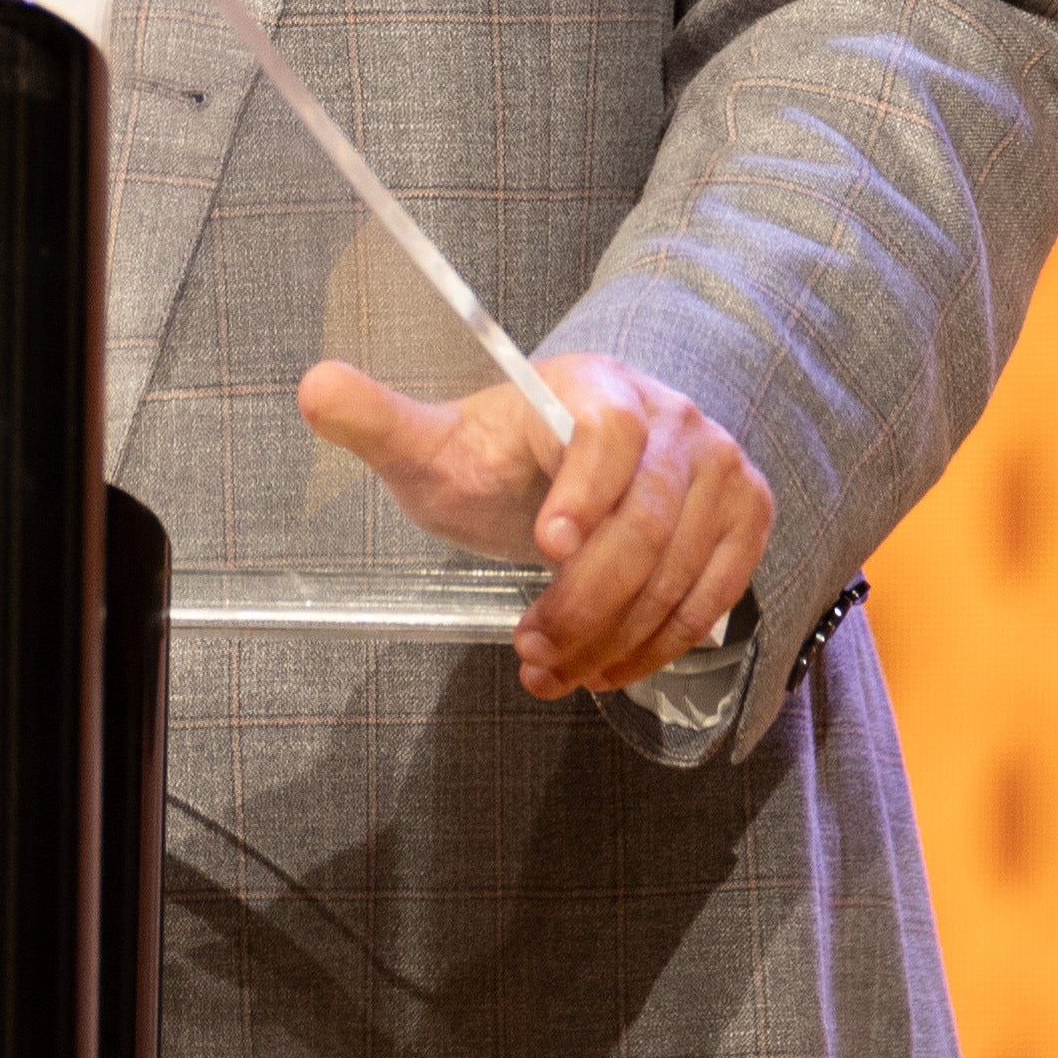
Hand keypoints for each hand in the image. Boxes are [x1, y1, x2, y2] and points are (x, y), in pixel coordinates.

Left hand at [297, 351, 774, 702]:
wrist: (568, 468)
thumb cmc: (500, 459)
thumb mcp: (434, 444)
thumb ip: (379, 421)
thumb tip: (313, 388)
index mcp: (598, 386)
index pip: (608, 433)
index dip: (584, 491)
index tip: (546, 549)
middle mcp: (673, 421)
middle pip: (648, 519)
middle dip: (586, 599)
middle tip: (530, 649)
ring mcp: (719, 470)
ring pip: (679, 571)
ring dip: (616, 637)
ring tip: (552, 671)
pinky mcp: (743, 520)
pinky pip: (713, 598)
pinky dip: (660, 646)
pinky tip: (605, 670)